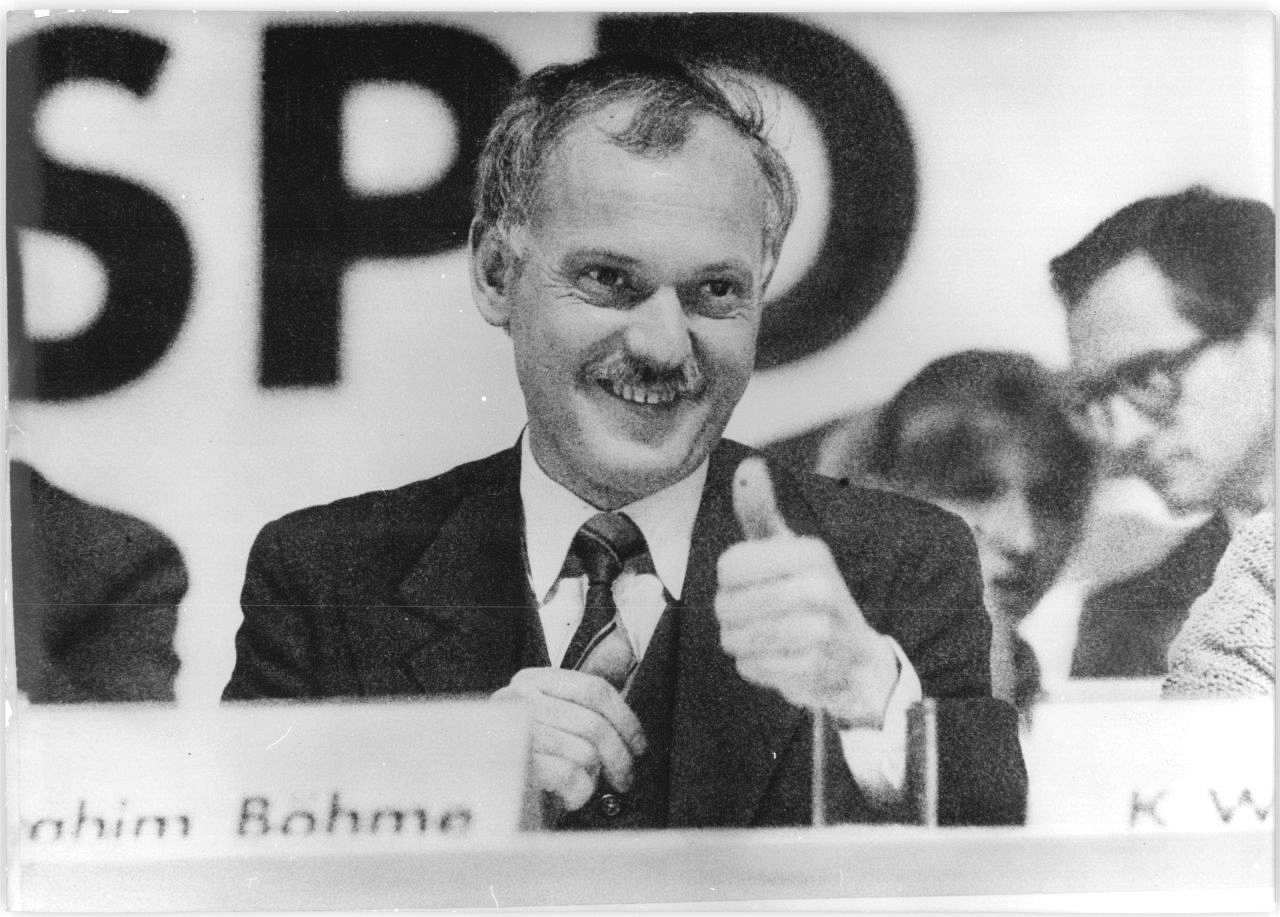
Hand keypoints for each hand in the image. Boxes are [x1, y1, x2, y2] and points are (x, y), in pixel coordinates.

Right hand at [493, 667, 647, 810]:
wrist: (501, 807)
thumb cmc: (537, 766)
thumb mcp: (562, 726)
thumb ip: (586, 702)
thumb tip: (625, 659)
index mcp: (533, 681)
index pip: (595, 689)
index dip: (626, 720)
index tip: (639, 745)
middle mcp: (518, 699)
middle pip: (594, 723)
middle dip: (618, 757)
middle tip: (624, 778)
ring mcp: (513, 731)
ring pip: (584, 752)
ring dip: (592, 778)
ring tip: (582, 785)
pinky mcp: (513, 765)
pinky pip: (568, 775)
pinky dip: (579, 793)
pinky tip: (569, 797)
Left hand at [715, 457, 898, 725]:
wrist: (857, 661)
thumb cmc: (810, 594)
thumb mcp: (789, 549)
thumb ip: (762, 511)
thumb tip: (748, 465)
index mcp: (811, 553)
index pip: (729, 565)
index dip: (728, 578)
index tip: (749, 581)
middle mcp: (821, 589)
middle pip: (727, 605)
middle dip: (730, 614)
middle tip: (752, 614)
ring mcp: (821, 633)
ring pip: (736, 639)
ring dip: (740, 641)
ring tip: (760, 636)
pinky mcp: (815, 670)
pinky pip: (752, 667)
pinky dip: (754, 666)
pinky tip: (775, 658)